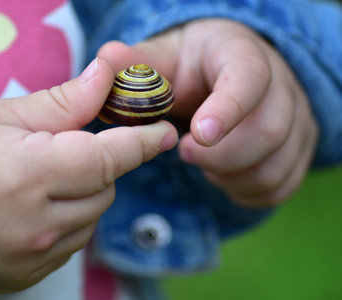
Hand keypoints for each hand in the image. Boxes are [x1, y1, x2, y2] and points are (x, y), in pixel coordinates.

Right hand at [0, 58, 177, 292]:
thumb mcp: (6, 115)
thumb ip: (65, 102)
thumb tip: (107, 78)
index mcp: (31, 174)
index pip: (109, 157)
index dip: (141, 142)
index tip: (163, 132)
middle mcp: (37, 223)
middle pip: (105, 189)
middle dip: (99, 166)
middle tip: (68, 153)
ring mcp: (33, 257)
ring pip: (93, 219)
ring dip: (85, 196)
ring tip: (45, 183)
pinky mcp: (27, 277)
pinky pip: (72, 244)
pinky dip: (69, 223)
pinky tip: (38, 211)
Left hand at [98, 19, 317, 207]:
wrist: (223, 74)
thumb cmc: (190, 68)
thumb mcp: (164, 57)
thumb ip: (138, 63)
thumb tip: (108, 61)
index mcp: (241, 54)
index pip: (249, 78)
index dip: (228, 110)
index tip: (197, 136)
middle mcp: (280, 85)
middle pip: (270, 130)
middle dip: (221, 156)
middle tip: (185, 153)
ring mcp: (295, 118)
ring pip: (277, 164)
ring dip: (231, 176)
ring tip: (202, 164)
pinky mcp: (297, 146)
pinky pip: (282, 184)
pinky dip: (246, 192)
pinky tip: (221, 178)